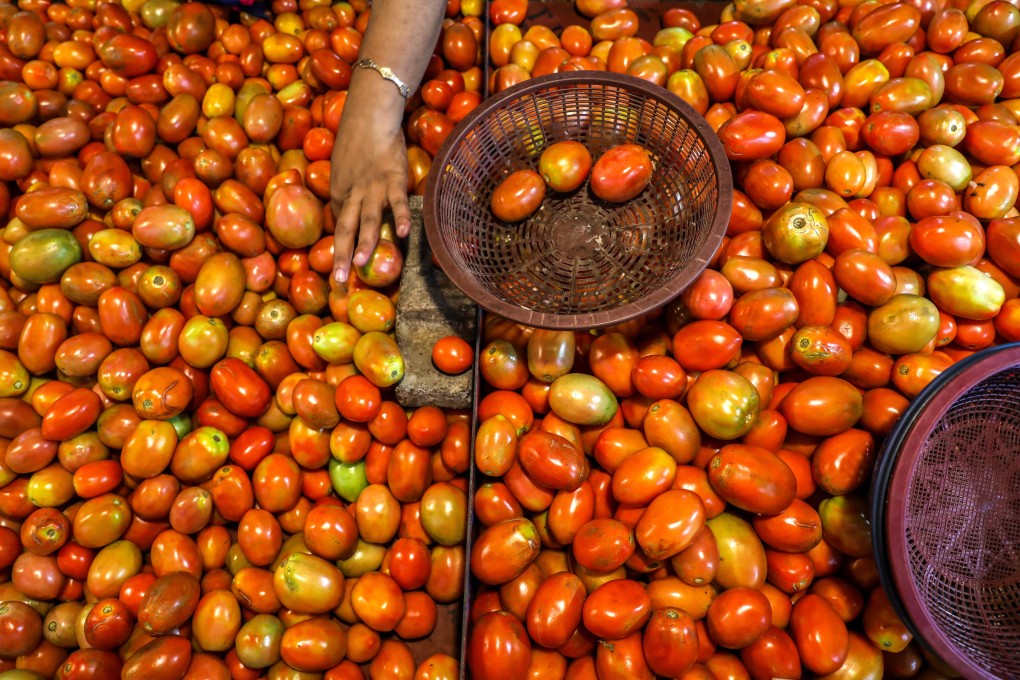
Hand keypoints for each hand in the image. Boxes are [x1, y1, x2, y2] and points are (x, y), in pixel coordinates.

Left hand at [330, 118, 411, 284]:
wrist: (369, 114)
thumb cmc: (356, 138)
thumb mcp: (342, 166)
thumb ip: (346, 190)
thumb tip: (348, 208)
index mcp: (339, 192)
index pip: (340, 224)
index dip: (340, 248)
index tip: (340, 271)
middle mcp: (352, 193)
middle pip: (346, 229)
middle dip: (342, 256)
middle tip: (339, 280)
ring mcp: (373, 187)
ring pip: (367, 218)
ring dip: (364, 241)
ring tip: (361, 262)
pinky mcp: (393, 178)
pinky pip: (397, 201)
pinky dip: (401, 216)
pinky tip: (404, 233)